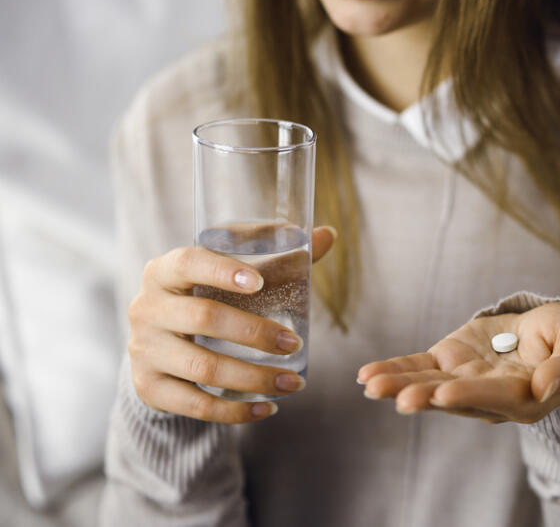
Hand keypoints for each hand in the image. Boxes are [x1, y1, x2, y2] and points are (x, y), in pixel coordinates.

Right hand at [127, 226, 335, 423]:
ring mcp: (144, 350)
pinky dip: (235, 411)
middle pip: (203, 318)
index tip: (259, 282)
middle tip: (294, 344)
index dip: (222, 271)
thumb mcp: (231, 277)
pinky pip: (195, 405)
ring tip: (294, 382)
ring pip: (202, 368)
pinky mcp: (149, 388)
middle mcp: (146, 308)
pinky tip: (268, 408)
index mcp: (163, 272)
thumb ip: (277, 258)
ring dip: (254, 378)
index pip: (188, 262)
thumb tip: (328, 235)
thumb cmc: (206, 299)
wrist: (159, 346)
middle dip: (255, 333)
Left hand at [357, 301, 559, 423]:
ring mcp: (465, 381)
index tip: (445, 393)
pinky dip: (394, 370)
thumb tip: (545, 388)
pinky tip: (366, 376)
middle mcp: (490, 397)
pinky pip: (417, 369)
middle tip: (400, 400)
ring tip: (372, 386)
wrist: (552, 332)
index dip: (471, 395)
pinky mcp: (448, 363)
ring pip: (429, 386)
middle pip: (455, 399)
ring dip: (400, 387)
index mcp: (525, 397)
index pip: (496, 397)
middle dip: (425, 397)